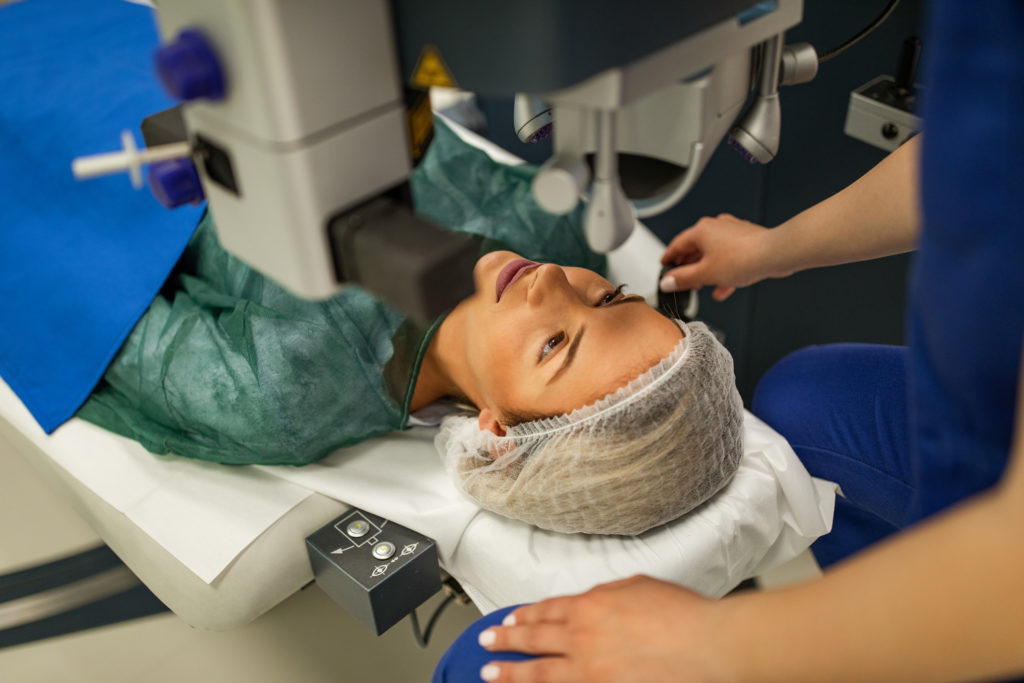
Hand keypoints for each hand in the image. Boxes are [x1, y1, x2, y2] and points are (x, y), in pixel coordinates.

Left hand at [477, 575, 731, 682]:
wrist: (707, 645)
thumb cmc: (682, 615)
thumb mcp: (639, 586)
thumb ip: (609, 594)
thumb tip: (595, 600)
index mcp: (590, 606)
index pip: (548, 610)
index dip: (526, 615)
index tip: (510, 619)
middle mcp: (582, 638)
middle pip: (534, 639)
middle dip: (506, 641)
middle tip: (486, 643)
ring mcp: (589, 671)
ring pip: (540, 674)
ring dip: (511, 674)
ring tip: (490, 674)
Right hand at [660, 214, 777, 301]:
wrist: (775, 254)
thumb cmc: (743, 258)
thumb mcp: (705, 274)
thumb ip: (683, 279)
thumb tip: (667, 282)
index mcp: (701, 230)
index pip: (677, 245)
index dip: (668, 259)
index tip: (664, 267)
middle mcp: (716, 226)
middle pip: (695, 249)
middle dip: (689, 268)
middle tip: (684, 282)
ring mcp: (732, 232)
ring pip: (713, 254)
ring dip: (707, 272)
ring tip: (703, 286)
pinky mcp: (746, 240)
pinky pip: (729, 257)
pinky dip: (723, 271)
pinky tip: (723, 288)